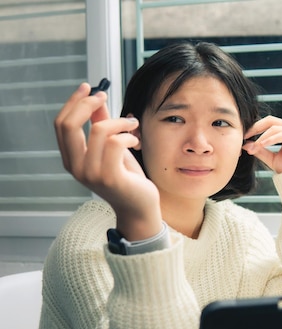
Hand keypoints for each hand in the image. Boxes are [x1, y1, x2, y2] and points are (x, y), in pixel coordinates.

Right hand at [54, 83, 161, 239]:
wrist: (140, 207)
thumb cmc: (128, 178)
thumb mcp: (112, 148)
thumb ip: (102, 126)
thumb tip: (97, 101)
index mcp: (72, 159)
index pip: (61, 124)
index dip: (73, 102)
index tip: (89, 88)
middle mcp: (76, 167)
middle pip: (68, 124)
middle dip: (87, 104)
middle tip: (105, 97)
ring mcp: (91, 174)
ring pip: (98, 130)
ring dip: (120, 122)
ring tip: (133, 126)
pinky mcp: (109, 177)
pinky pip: (116, 142)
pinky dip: (128, 136)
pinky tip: (136, 142)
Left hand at [242, 116, 281, 173]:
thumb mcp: (272, 159)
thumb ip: (260, 151)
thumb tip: (245, 144)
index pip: (269, 123)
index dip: (255, 127)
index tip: (243, 136)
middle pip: (271, 120)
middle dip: (256, 127)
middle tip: (245, 136)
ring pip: (277, 127)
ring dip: (263, 136)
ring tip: (254, 146)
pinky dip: (272, 138)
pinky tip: (263, 144)